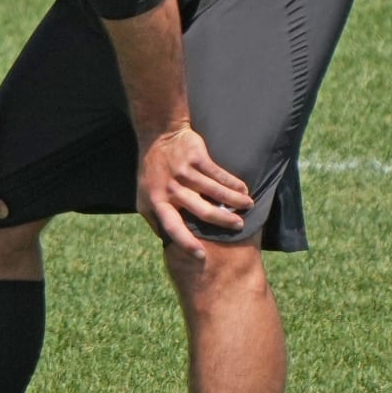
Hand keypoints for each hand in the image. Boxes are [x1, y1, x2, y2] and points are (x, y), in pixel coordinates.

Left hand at [136, 127, 253, 259]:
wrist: (157, 136)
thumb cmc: (152, 171)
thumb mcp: (143, 197)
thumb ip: (155, 219)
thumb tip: (167, 243)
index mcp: (158, 202)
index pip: (172, 227)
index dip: (186, 242)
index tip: (202, 255)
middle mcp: (171, 189)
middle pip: (202, 211)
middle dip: (224, 220)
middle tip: (239, 226)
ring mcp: (184, 173)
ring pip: (216, 192)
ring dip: (235, 201)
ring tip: (248, 206)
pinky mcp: (197, 158)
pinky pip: (220, 175)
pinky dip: (234, 183)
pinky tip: (243, 189)